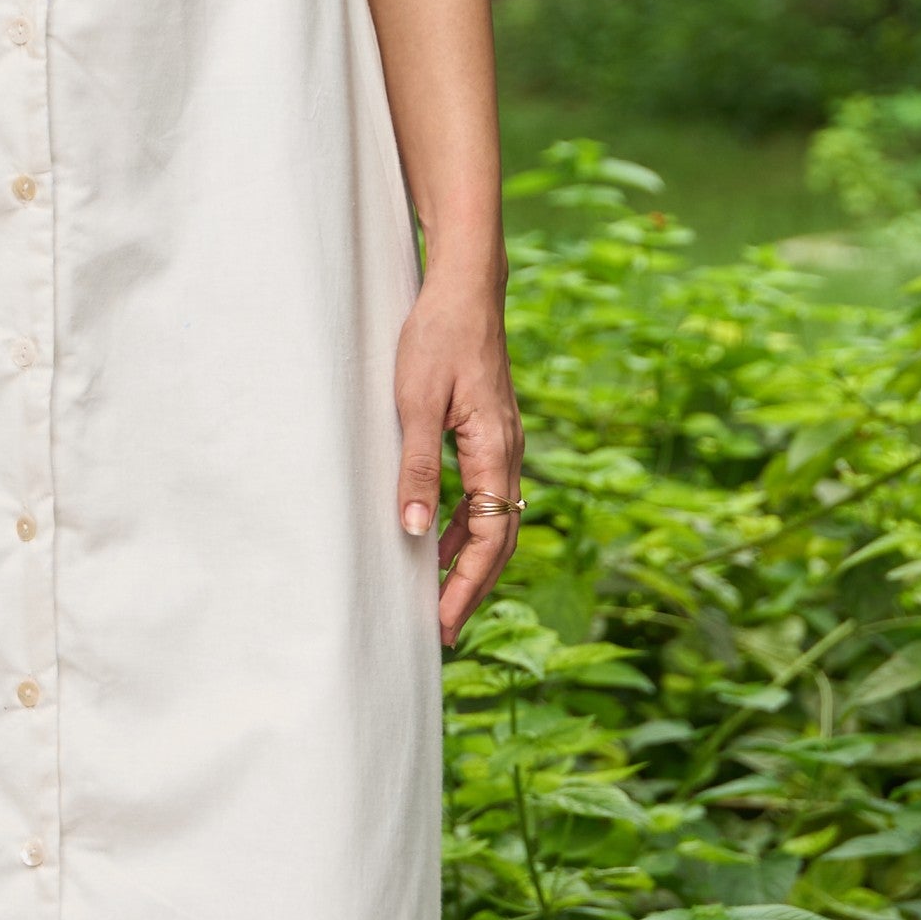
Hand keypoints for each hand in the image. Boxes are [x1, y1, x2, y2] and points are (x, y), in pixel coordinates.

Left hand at [394, 271, 521, 643]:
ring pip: (494, 521)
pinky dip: (463, 528)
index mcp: (496, 452)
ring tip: (438, 597)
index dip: (466, 587)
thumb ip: (418, 468)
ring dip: (467, 562)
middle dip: (471, 589)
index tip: (442, 624)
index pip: (488, 539)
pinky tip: (434, 539)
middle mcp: (508, 454)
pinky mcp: (490, 434)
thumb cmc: (438, 338)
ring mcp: (502, 445)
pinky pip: (484, 496)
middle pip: (499, 540)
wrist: (466, 288)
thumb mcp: (416, 403)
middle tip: (442, 631)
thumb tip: (413, 531)